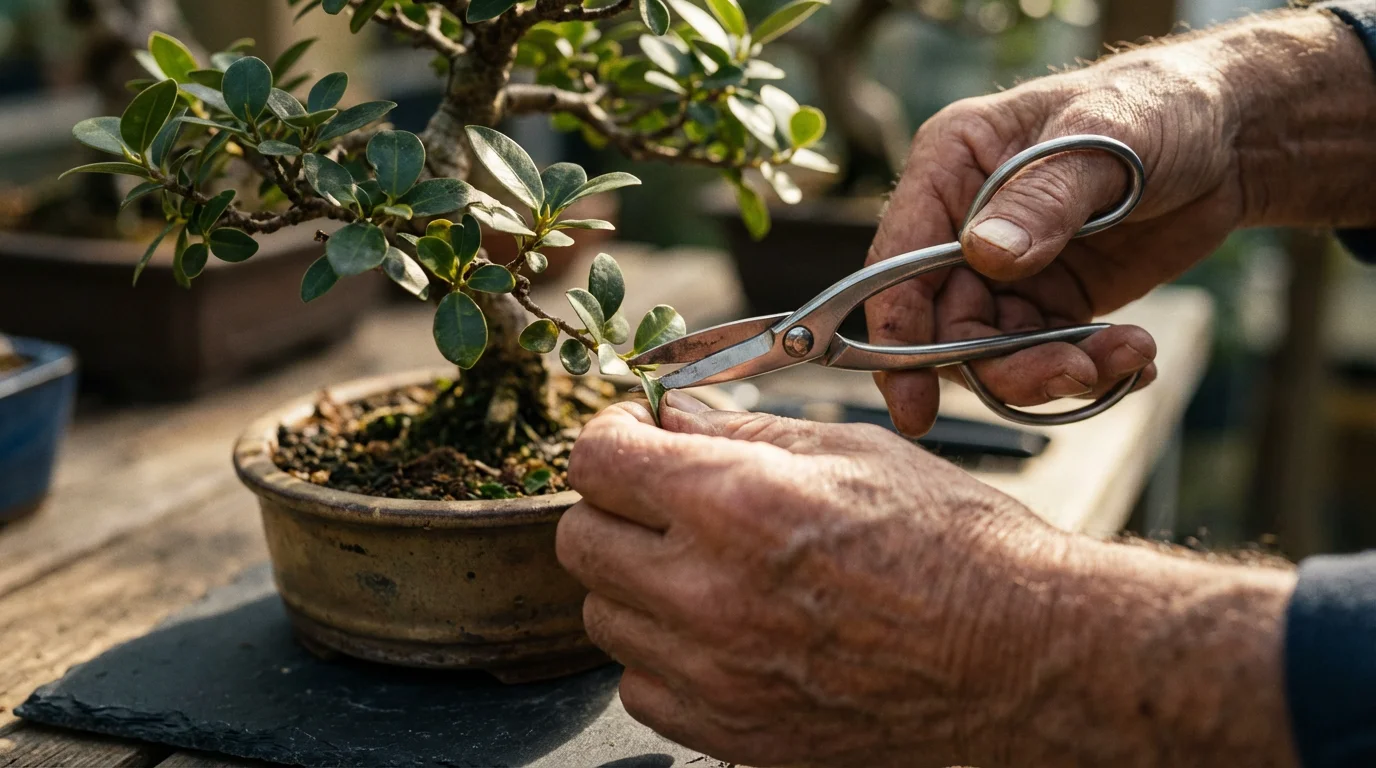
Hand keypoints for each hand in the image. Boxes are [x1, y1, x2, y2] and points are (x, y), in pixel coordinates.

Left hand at [559, 394, 1297, 766]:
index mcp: (737, 503)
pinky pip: (642, 688)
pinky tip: (720, 632)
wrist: (1027, 658)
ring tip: (704, 569)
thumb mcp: (856, 451)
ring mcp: (716, 675)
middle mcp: (709, 594)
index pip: (596, 463)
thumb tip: (672, 417)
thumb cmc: (958, 546)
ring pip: (603, 619)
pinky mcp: (733, 733)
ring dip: (636, 584)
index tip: (634, 438)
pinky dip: (663, 657)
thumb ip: (745, 431)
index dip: (610, 437)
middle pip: (579, 542)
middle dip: (615, 508)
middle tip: (665, 500)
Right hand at [866, 8, 1375, 435]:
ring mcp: (1004, 269)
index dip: (898, 333)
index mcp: (950, 168)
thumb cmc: (1158, 108)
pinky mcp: (1050, 302)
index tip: (915, 401)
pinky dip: (1091, 370)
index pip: (899, 262)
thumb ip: (1043, 200)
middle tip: (1072, 373)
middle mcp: (962, 225)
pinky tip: (1137, 355)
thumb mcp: (1104, 140)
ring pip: (996, 354)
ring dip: (1055, 372)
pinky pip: (1047, 356)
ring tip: (1129, 356)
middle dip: (1002, 366)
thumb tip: (985, 258)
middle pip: (945, 325)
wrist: (1231, 136)